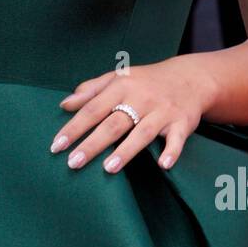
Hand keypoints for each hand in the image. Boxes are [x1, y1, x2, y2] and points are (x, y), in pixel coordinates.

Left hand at [49, 56, 212, 172]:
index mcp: (121, 87)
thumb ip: (90, 90)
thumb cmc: (146, 81)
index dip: (74, 127)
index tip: (57, 146)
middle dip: (93, 144)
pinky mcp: (182, 122)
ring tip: (108, 169)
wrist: (190, 78)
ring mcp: (162, 111)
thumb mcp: (117, 78)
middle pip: (113, 123)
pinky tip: (163, 165)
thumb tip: (64, 105)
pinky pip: (177, 139)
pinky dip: (172, 151)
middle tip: (73, 163)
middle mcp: (141, 98)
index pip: (93, 109)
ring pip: (142, 132)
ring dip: (126, 150)